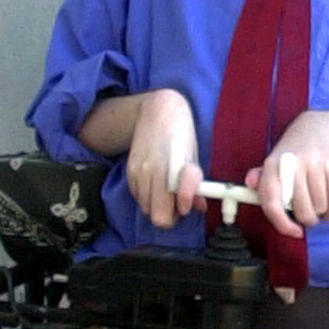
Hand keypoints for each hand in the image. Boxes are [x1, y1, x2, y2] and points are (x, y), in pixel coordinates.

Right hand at [125, 89, 205, 228]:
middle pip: (158, 217)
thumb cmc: (180, 134)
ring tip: (167, 188)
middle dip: (170, 214)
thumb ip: (195, 184)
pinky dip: (148, 197)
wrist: (156, 111)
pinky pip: (139, 199)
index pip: (170, 208)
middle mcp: (153, 173)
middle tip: (178, 200)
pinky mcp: (129, 173)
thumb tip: (199, 207)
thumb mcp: (192, 157)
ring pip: (147, 210)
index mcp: (174, 167)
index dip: (180, 211)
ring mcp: (138, 174)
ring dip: (158, 205)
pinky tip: (155, 181)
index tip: (187, 205)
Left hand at [245, 110, 328, 237]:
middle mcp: (292, 164)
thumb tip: (250, 182)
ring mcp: (314, 164)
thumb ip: (262, 176)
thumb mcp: (276, 160)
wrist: (323, 126)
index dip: (281, 224)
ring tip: (318, 205)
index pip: (272, 202)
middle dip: (307, 219)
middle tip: (308, 215)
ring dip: (321, 213)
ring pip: (320, 207)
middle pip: (301, 210)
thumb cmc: (295, 150)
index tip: (294, 232)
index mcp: (273, 165)